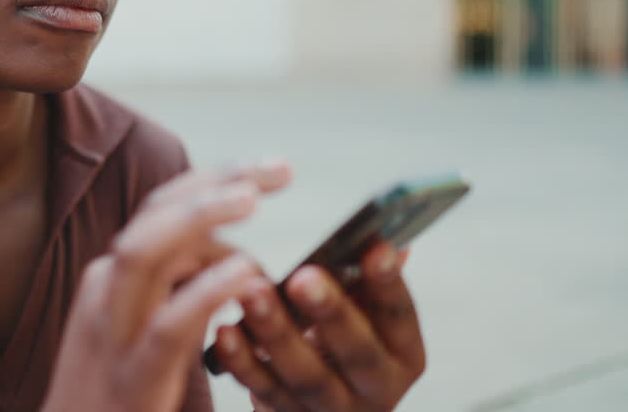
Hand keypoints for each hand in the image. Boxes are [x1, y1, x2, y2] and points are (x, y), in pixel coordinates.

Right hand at [41, 161, 291, 411]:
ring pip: (144, 252)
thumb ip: (182, 290)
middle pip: (154, 214)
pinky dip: (206, 291)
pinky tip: (247, 274)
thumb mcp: (149, 330)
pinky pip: (167, 324)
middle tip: (280, 168)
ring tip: (253, 199)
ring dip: (199, 217)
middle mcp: (106, 292)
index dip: (213, 180)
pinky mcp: (131, 377)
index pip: (160, 208)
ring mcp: (112, 332)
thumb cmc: (119, 397)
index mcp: (113, 279)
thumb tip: (233, 256)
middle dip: (215, 182)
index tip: (270, 169)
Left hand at [212, 243, 424, 411]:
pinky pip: (264, 390)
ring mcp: (333, 409)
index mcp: (402, 354)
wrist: (324, 408)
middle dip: (331, 313)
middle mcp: (376, 388)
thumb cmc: (341, 347)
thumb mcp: (366, 318)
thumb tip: (380, 234)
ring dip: (277, 332)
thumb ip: (368, 282)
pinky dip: (243, 362)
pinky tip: (225, 331)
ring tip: (252, 293)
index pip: (400, 316)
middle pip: (357, 352)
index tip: (374, 247)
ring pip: (306, 374)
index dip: (389, 283)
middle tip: (304, 278)